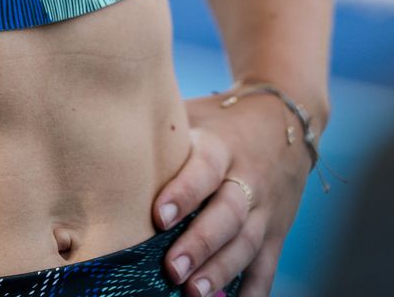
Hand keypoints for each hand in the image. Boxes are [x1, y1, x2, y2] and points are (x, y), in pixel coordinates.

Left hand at [151, 93, 310, 296]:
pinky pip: (266, 267)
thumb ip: (164, 132)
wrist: (285, 117)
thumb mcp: (196, 113)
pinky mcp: (276, 233)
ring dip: (220, 271)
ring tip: (193, 294)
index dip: (183, 192)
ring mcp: (266, 209)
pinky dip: (253, 293)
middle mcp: (248, 178)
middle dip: (200, 244)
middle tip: (172, 270)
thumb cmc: (221, 119)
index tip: (159, 216)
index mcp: (221, 145)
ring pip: (246, 243)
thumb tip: (108, 141)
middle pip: (228, 214)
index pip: (204, 168)